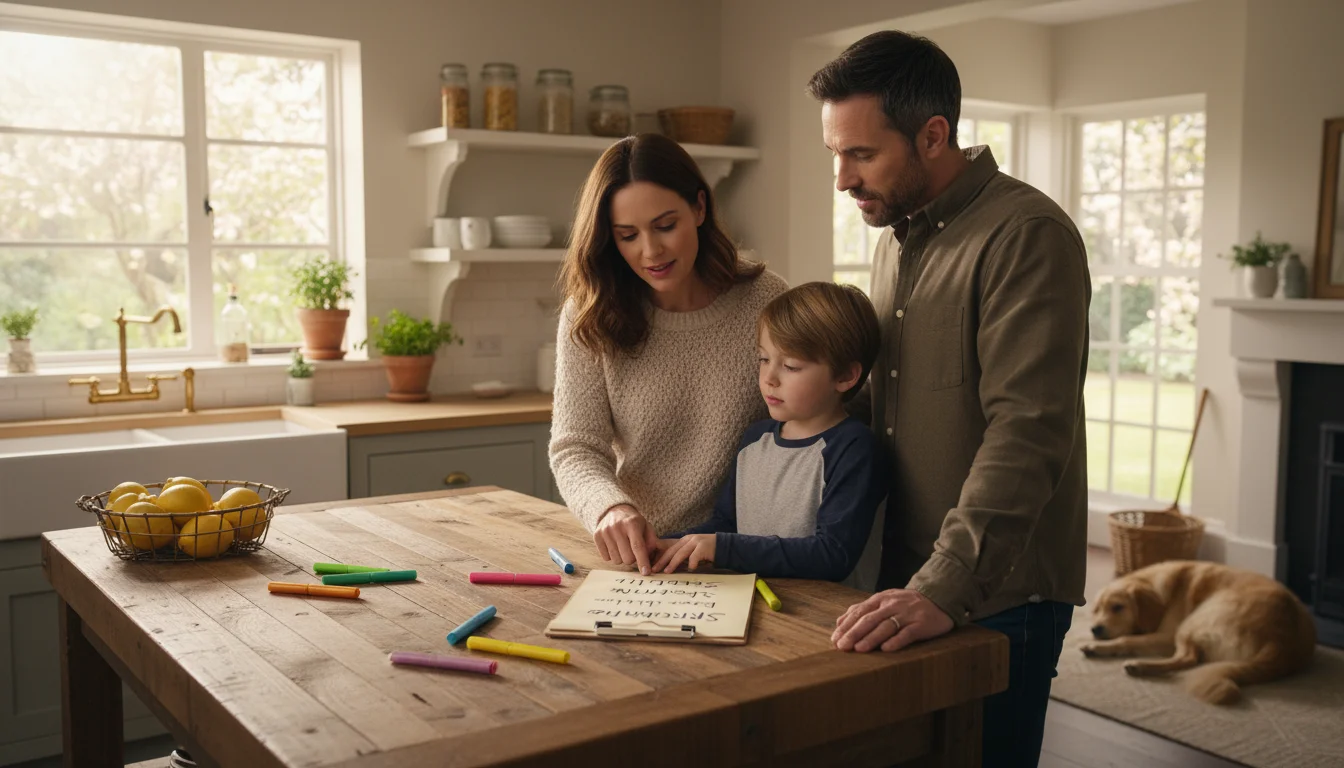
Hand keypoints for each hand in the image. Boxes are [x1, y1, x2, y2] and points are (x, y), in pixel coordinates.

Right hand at [593, 505, 658, 574]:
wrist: (615, 510)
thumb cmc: (634, 523)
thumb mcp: (647, 527)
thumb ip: (651, 543)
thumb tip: (648, 560)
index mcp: (632, 523)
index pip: (638, 547)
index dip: (642, 561)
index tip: (646, 573)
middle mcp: (617, 527)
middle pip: (627, 557)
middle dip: (632, 559)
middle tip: (633, 551)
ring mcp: (605, 531)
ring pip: (616, 560)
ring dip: (622, 557)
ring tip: (623, 547)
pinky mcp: (597, 535)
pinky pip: (606, 558)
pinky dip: (612, 555)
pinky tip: (614, 545)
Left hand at [652, 534, 716, 572]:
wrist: (725, 546)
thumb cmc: (708, 552)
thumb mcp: (694, 552)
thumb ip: (684, 557)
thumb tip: (671, 568)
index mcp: (685, 541)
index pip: (670, 550)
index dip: (661, 558)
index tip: (654, 567)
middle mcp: (689, 540)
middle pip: (672, 551)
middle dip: (663, 561)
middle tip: (655, 570)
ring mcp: (696, 542)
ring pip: (681, 553)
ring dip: (673, 563)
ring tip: (667, 571)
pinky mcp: (703, 546)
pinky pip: (694, 556)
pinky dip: (691, 564)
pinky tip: (690, 570)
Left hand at [831, 588, 953, 652]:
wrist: (938, 598)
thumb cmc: (906, 604)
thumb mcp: (883, 601)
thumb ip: (862, 610)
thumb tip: (839, 621)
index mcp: (880, 599)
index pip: (859, 612)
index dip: (846, 626)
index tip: (835, 639)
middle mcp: (892, 605)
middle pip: (870, 619)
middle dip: (854, 633)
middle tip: (842, 646)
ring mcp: (907, 614)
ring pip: (886, 626)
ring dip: (871, 638)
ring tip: (859, 649)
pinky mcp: (921, 624)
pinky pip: (907, 633)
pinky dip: (896, 641)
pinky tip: (886, 649)